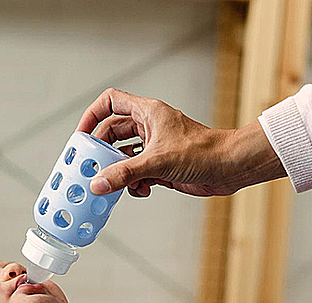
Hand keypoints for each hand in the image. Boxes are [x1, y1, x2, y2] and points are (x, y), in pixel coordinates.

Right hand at [76, 88, 284, 197]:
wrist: (229, 168)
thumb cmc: (203, 152)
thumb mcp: (157, 162)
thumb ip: (125, 174)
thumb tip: (99, 183)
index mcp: (148, 112)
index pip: (110, 102)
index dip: (92, 116)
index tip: (81, 136)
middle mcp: (150, 127)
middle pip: (114, 135)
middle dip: (103, 152)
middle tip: (93, 167)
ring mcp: (156, 147)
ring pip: (125, 158)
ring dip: (120, 172)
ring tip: (116, 184)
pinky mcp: (163, 166)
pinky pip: (138, 174)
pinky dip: (136, 184)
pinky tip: (142, 190)